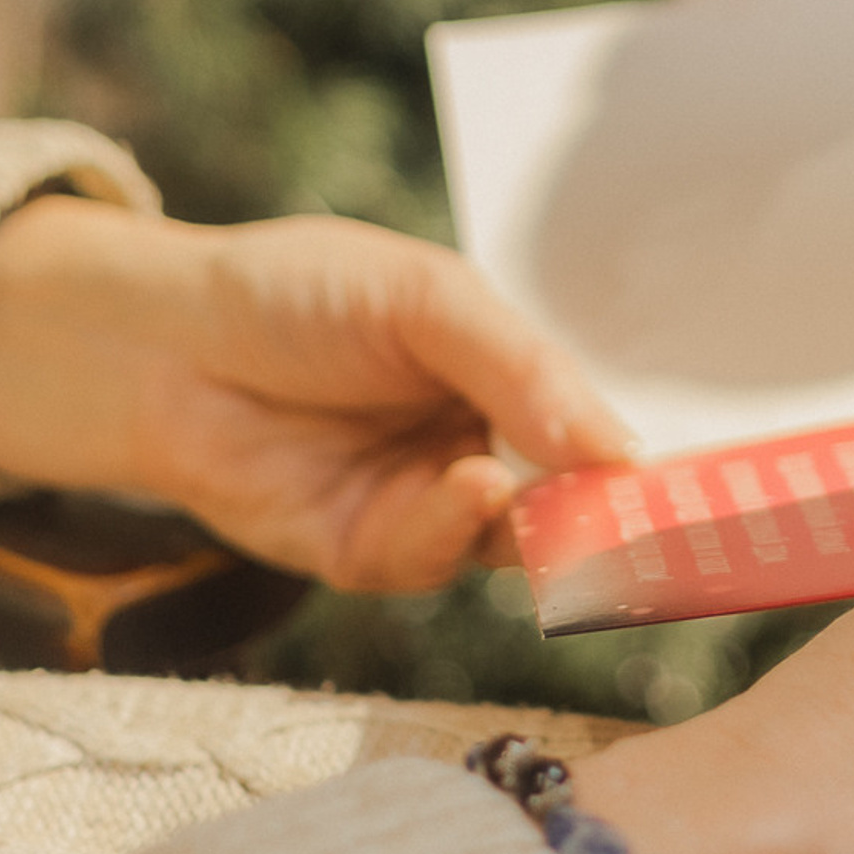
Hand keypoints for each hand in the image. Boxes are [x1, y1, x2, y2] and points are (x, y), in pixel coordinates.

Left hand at [0, 200, 631, 589]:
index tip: (691, 478)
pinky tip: (472, 488)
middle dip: (604, 513)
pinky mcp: (363, 555)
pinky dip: (459, 530)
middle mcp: (478, 447)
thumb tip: (618, 449)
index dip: (636, 455)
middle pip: (564, 498)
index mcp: (506, 378)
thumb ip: (525, 370)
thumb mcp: (432, 300)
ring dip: (534, 524)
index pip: (591, 425)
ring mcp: (422, 506)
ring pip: (508, 541)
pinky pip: (430, 561)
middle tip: (645, 517)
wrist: (162, 339)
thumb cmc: (301, 292)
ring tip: (545, 489)